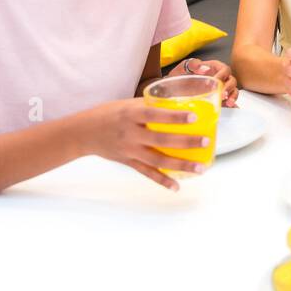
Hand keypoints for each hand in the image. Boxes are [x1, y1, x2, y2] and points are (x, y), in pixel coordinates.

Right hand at [82, 99, 212, 190]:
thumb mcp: (128, 104)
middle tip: (206, 141)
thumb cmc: (110, 113)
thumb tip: (179, 103)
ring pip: (158, 160)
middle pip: (162, 139)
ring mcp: (129, 150)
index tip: (195, 117)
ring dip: (181, 165)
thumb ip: (150, 106)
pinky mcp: (128, 162)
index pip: (156, 115)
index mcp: (131, 114)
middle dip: (186, 142)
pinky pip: (147, 173)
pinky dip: (162, 181)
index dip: (175, 117)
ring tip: (200, 169)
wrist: (84, 132)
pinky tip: (177, 186)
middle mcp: (130, 133)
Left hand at [170, 58, 238, 105]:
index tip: (216, 80)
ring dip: (232, 97)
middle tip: (222, 94)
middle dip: (228, 88)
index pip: (224, 69)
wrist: (173, 90)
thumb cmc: (180, 76)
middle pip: (231, 81)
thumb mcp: (184, 67)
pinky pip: (229, 101)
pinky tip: (229, 107)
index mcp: (214, 68)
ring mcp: (221, 89)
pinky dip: (231, 105)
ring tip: (228, 103)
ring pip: (233, 91)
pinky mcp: (220, 100)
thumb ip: (193, 64)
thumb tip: (203, 68)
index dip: (222, 74)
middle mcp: (220, 78)